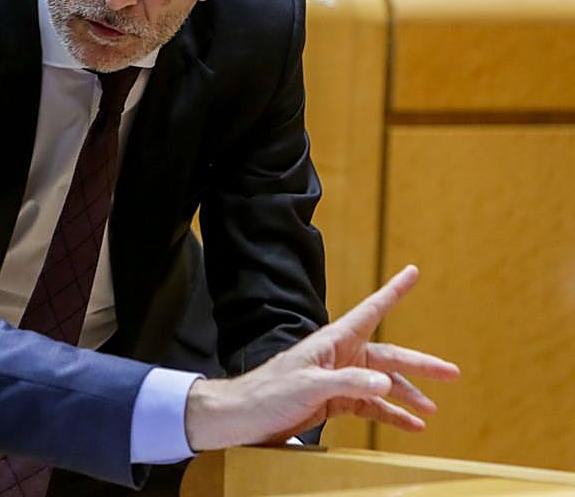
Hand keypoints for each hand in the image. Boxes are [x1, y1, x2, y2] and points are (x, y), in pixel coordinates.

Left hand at [185, 265, 459, 450]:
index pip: (371, 310)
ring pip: (383, 384)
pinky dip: (391, 415)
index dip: (393, 291)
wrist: (245, 415)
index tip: (413, 271)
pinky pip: (371, 406)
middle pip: (389, 356)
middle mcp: (341, 356)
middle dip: (421, 366)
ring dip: (408, 396)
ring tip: (431, 410)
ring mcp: (340, 379)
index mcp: (333, 341)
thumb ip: (347, 382)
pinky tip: (410, 426)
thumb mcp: (308, 385)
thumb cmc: (269, 393)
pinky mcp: (335, 401)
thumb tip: (385, 382)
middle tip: (452, 373)